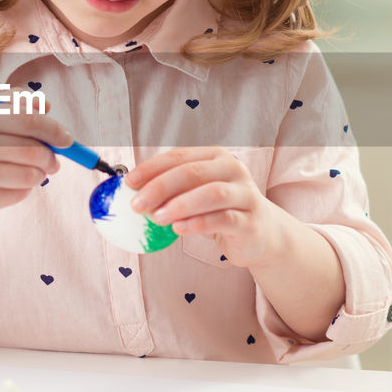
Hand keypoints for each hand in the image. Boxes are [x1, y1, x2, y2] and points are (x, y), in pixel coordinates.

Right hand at [0, 85, 72, 216]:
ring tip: (32, 170)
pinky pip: (19, 194)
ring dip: (40, 173)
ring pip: (32, 175)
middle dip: (52, 155)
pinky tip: (9, 182)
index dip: (55, 130)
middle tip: (53, 158)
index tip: (66, 138)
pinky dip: (23, 188)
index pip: (30, 120)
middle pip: (36, 150)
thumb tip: (47, 106)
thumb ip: (10, 102)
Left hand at [124, 147, 285, 266]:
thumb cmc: (221, 211)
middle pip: (193, 172)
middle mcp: (233, 170)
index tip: (129, 183)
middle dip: (160, 187)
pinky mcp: (250, 221)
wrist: (262, 234)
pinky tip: (179, 229)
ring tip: (157, 218)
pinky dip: (198, 224)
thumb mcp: (196, 195)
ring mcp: (245, 195)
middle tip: (137, 204)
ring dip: (179, 205)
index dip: (151, 168)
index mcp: (216, 157)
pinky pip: (223, 219)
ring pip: (211, 194)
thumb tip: (132, 192)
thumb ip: (172, 190)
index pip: (179, 157)